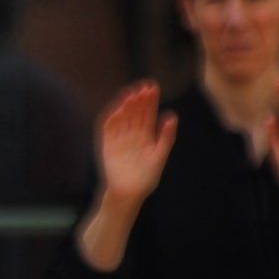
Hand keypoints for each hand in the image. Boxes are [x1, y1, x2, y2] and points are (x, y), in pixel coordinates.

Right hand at [97, 81, 175, 204]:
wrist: (129, 192)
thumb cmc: (147, 177)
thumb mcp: (160, 155)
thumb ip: (166, 136)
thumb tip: (171, 115)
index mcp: (146, 136)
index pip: (148, 114)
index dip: (150, 101)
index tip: (153, 87)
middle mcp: (132, 135)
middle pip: (135, 113)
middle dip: (139, 100)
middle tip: (143, 87)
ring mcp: (119, 139)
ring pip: (122, 118)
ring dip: (126, 105)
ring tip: (131, 94)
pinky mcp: (106, 145)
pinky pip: (108, 128)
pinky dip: (112, 118)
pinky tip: (119, 108)